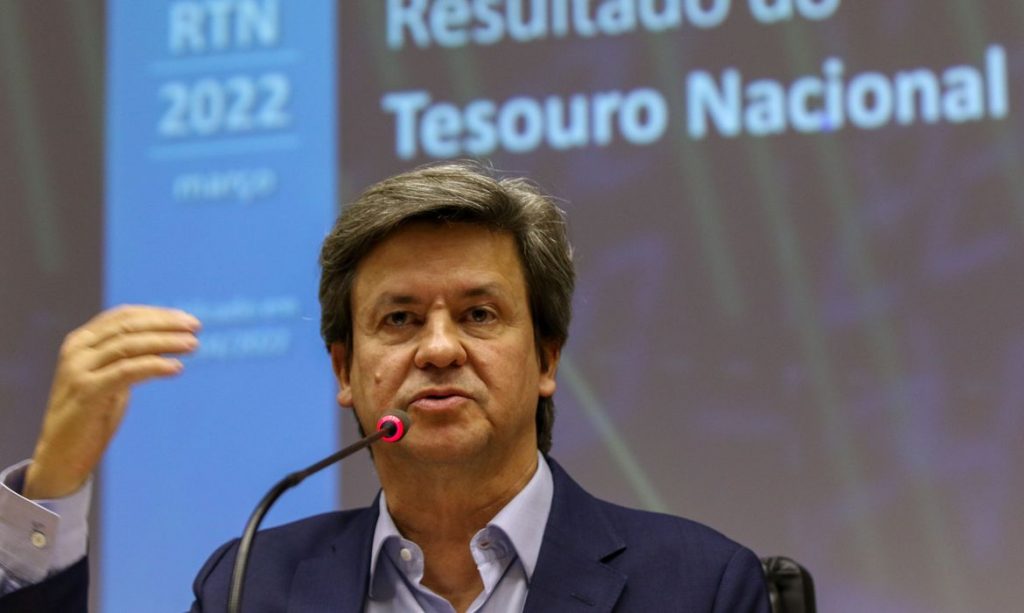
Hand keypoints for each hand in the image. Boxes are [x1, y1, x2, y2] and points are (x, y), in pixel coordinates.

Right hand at [23, 305, 200, 499]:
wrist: (61, 456)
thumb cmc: (91, 415)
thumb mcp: (111, 378)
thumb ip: (130, 358)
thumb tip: (167, 341)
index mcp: (81, 341)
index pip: (123, 315)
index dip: (158, 314)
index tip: (188, 319)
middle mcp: (77, 350)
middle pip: (128, 327)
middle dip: (166, 324)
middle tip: (196, 327)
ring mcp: (78, 370)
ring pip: (129, 345)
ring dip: (165, 342)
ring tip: (193, 345)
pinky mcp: (86, 391)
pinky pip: (127, 371)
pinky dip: (154, 366)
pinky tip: (176, 368)